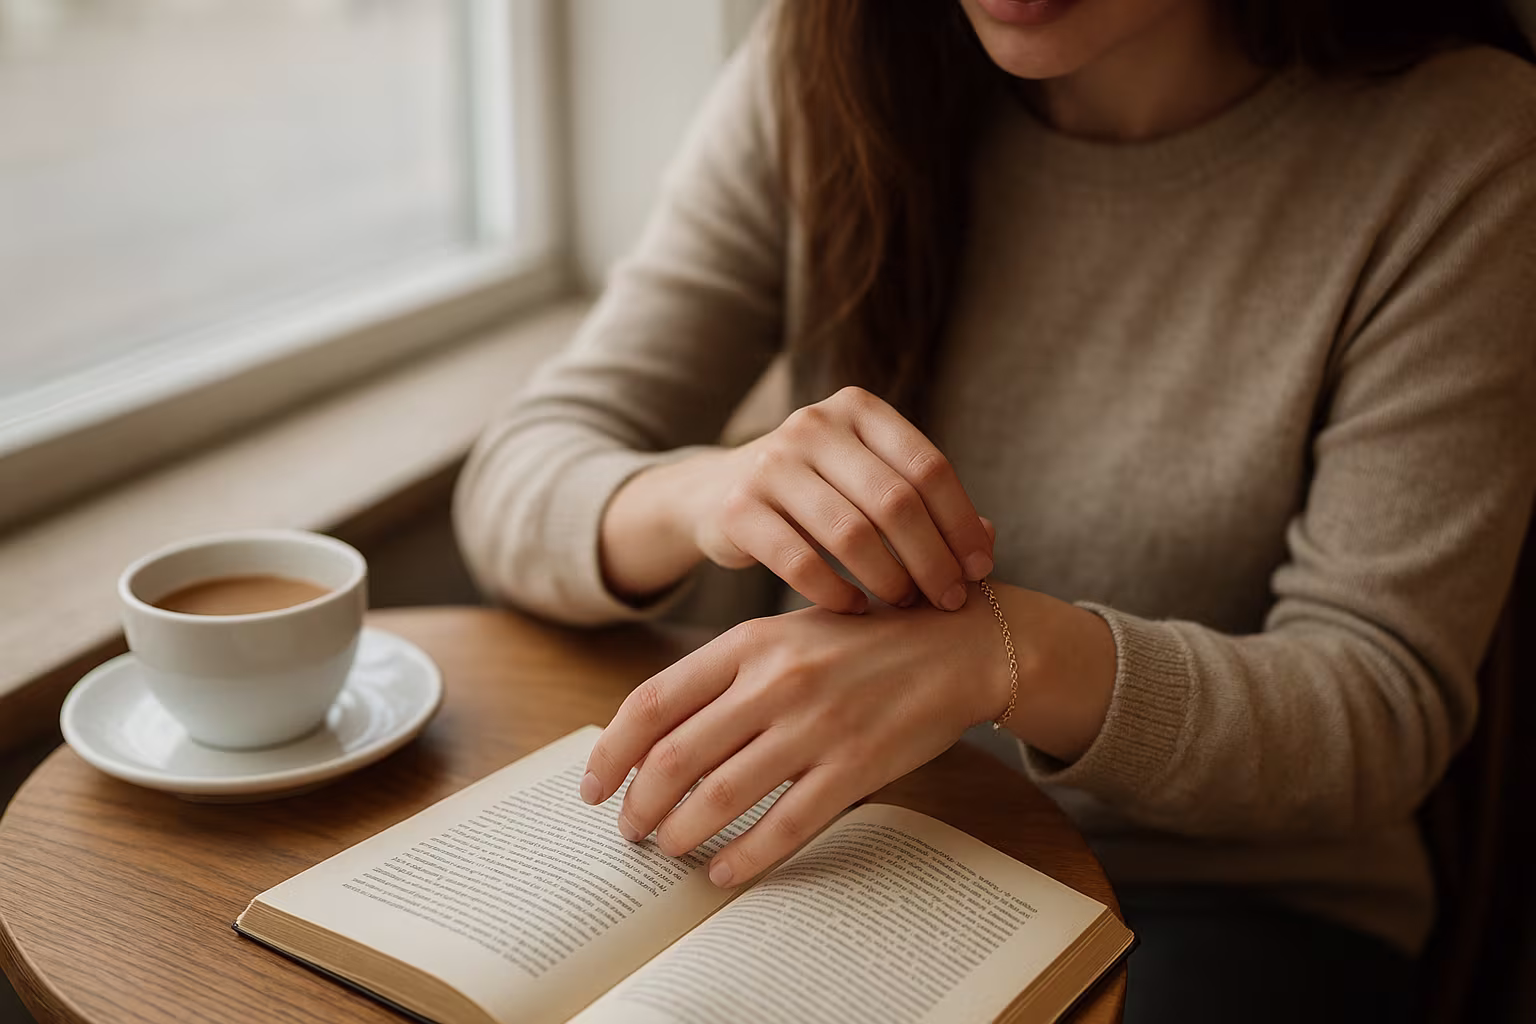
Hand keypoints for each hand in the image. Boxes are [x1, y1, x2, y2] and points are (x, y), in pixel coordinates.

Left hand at [578, 593, 1014, 886]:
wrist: (960, 643)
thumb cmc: (863, 640)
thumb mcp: (787, 634)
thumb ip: (727, 674)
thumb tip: (657, 732)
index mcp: (750, 642)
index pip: (652, 701)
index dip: (611, 751)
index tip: (593, 786)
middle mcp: (776, 681)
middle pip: (675, 757)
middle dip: (639, 806)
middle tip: (630, 831)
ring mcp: (817, 725)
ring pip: (721, 796)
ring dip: (682, 834)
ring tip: (669, 850)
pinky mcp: (858, 766)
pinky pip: (787, 825)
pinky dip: (747, 856)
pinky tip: (725, 872)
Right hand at [600, 386, 993, 612]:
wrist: (717, 494)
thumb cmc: (816, 494)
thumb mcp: (868, 482)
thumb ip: (924, 503)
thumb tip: (988, 540)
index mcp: (858, 409)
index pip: (927, 466)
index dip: (961, 522)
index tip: (980, 569)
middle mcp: (813, 425)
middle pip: (895, 501)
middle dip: (931, 558)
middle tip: (948, 600)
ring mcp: (771, 463)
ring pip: (851, 533)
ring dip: (888, 579)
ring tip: (904, 605)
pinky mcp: (738, 507)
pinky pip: (799, 561)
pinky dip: (835, 593)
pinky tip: (854, 610)